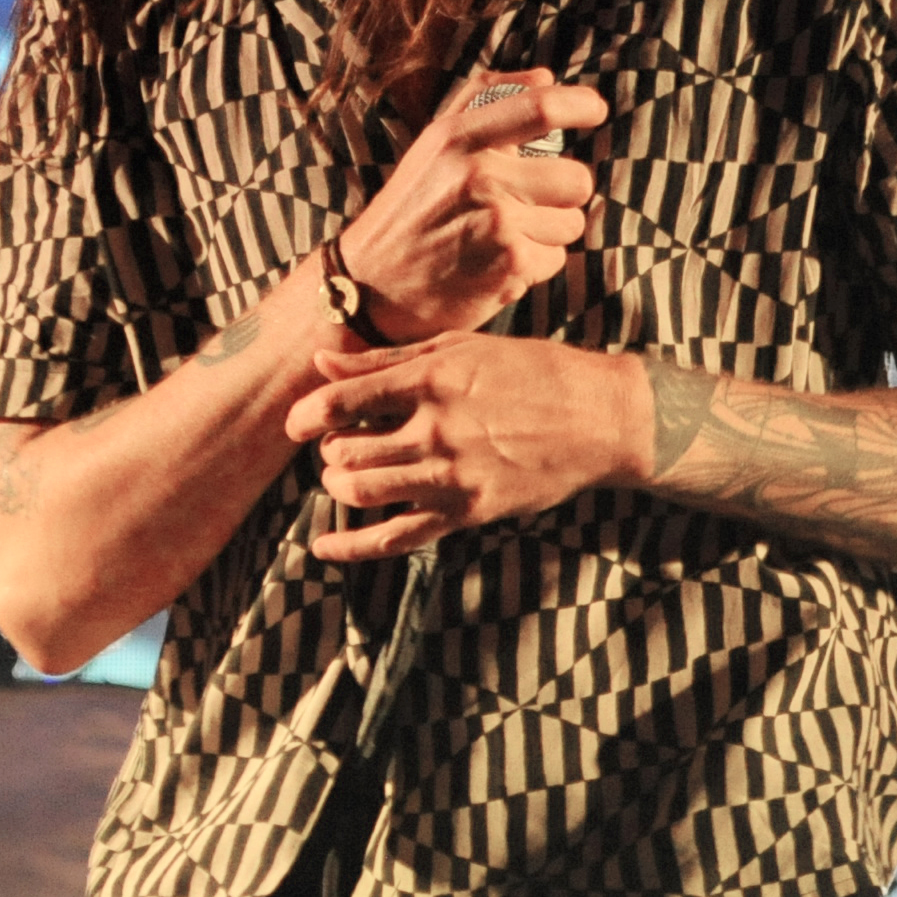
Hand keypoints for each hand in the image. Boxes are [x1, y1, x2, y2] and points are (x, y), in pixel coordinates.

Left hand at [285, 333, 640, 560]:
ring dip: (339, 484)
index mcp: (431, 382)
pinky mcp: (466, 513)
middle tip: (340, 443)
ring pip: (361, 492)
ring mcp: (451, 477)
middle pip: (344, 451)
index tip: (298, 421)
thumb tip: (322, 362)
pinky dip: (352, 547)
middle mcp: (436, 431)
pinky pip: (395, 539)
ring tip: (347, 473)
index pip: (340, 403)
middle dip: (329, 449)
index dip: (306, 414)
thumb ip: (387, 359)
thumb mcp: (460, 348)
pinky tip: (323, 548)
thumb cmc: (531, 372)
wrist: (598, 419)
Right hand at [336, 72, 608, 339]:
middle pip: (576, 178)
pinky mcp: (509, 265)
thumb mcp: (432, 146)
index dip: (580, 106)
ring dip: (547, 234)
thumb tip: (545, 75)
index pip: (540, 106)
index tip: (596, 111)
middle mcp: (477, 175)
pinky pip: (555, 259)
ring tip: (501, 239)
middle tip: (526, 206)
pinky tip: (495, 266)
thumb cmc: (410, 211)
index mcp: (457, 139)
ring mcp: (496, 221)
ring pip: (571, 223)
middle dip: (562, 196)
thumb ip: (482, 101)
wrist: (369, 288)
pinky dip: (533, 266)